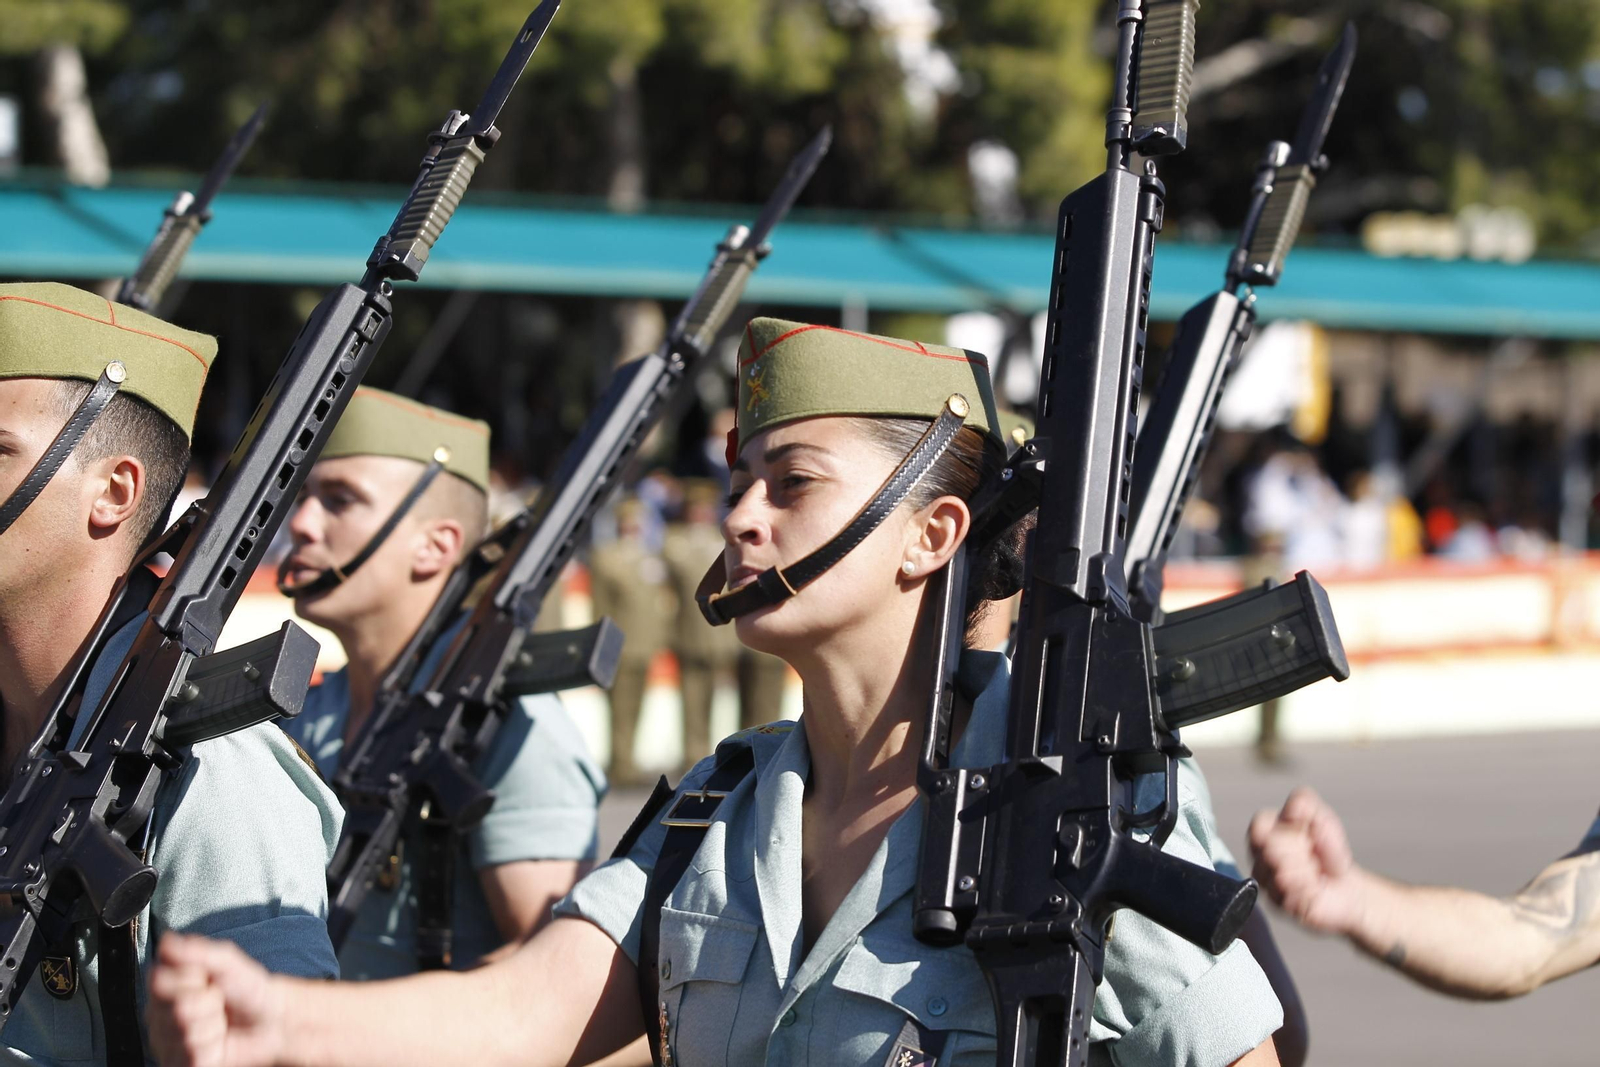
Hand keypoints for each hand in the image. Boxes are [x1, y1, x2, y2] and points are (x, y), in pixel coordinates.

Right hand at [147, 933, 285, 1066]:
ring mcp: (164, 1042)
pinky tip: (217, 1043)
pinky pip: (193, 1056)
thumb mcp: (226, 961)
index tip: (207, 978)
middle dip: (209, 1003)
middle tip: (218, 1001)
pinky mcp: (178, 1064)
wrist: (270, 1019)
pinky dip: (214, 1048)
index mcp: (163, 984)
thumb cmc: (244, 987)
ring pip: (187, 1034)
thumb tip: (167, 942)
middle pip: (178, 1009)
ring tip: (220, 1022)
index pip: (160, 980)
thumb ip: (197, 951)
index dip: (193, 978)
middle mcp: (156, 1014)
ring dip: (214, 1026)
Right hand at [1248, 787, 1368, 936]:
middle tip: (1313, 855)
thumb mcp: (1322, 819)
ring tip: (1315, 873)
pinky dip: (1309, 890)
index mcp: (1265, 833)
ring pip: (1279, 875)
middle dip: (1300, 852)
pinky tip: (1315, 888)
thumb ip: (1305, 804)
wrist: (1346, 888)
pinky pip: (1291, 896)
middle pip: (1270, 850)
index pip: (1259, 827)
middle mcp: (1260, 858)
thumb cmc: (1328, 851)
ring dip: (1306, 872)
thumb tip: (1293, 808)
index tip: (1305, 834)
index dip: (1286, 830)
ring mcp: (1267, 883)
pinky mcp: (1278, 905)